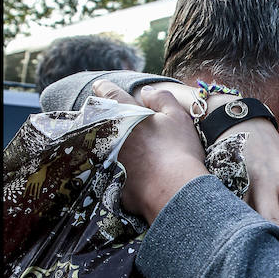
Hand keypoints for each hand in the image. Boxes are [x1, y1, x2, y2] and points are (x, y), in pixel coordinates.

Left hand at [92, 81, 208, 223]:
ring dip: (105, 141)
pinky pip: (106, 168)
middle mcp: (111, 135)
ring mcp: (107, 158)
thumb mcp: (177, 117)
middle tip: (110, 117)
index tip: (101, 86)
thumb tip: (146, 91)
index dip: (104, 88)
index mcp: (126, 115)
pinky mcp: (109, 180)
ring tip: (117, 143)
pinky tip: (125, 169)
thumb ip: (161, 98)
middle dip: (103, 116)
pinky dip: (112, 166)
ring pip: (99, 143)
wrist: (175, 191)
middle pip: (99, 119)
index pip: (108, 94)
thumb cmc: (179, 151)